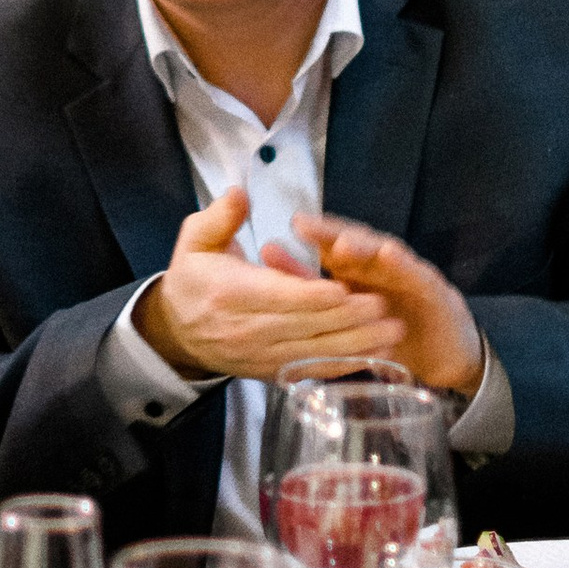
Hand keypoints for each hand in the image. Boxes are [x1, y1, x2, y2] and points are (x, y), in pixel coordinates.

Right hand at [139, 189, 407, 387]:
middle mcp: (244, 330)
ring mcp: (258, 356)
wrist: (175, 330)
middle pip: (302, 327)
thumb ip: (220, 216)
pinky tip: (373, 358)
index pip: (276, 296)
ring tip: (393, 334)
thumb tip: (241, 194)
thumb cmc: (193, 278)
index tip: (345, 286)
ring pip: (312, 353)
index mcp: (228, 294)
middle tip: (385, 306)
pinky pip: (310, 371)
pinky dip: (343, 367)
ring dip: (355, 346)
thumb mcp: (195, 239)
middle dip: (347, 319)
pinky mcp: (269, 373)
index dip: (312, 294)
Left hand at [282, 211, 483, 402]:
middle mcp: (381, 267)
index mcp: (358, 274)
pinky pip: (417, 273)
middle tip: (304, 226)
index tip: (281, 233)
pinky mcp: (434, 289)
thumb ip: (318, 300)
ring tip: (342, 243)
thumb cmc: (392, 334)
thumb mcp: (351, 320)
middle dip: (328, 233)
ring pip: (383, 252)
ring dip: (363, 245)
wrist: (443, 356)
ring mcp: (407, 274)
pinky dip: (403, 263)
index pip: (330, 250)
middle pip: (353, 243)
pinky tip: (389, 255)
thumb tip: (274, 285)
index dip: (308, 240)